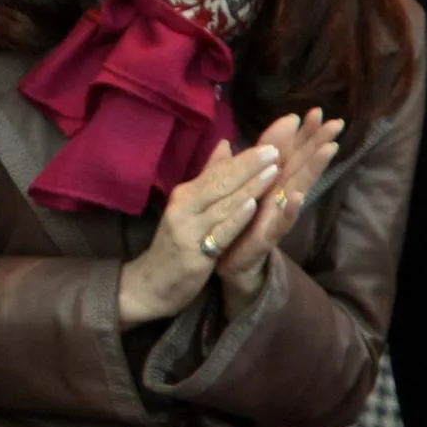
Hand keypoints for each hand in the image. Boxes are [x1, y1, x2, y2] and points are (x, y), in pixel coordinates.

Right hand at [117, 137, 280, 328]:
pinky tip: (251, 206)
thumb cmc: (176, 244)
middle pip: (220, 183)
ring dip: (248, 186)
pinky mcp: (194, 254)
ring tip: (272, 170)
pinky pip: (219, 233)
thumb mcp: (190, 208)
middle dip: (249, 165)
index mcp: (185, 194)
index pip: (218, 171)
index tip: (272, 141)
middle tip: (276, 148)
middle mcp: (183, 207)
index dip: (244, 157)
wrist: (151, 284)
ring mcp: (188, 230)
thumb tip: (226, 144)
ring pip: (223, 204)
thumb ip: (209, 177)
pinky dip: (235, 218)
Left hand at [216, 109, 344, 317]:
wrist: (222, 265)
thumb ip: (231, 168)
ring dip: (313, 170)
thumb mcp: (229, 191)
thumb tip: (228, 140)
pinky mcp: (265, 238)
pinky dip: (288, 210)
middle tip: (336, 122)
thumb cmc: (232, 226)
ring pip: (297, 189)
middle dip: (317, 144)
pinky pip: (279, 224)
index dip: (300, 133)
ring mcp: (274, 218)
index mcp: (268, 185)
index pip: (287, 154)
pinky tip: (298, 196)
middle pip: (300, 166)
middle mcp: (276, 198)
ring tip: (328, 149)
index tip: (314, 109)